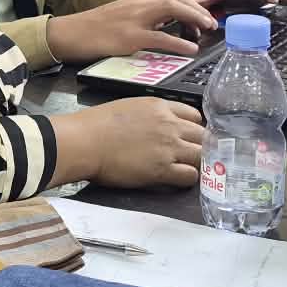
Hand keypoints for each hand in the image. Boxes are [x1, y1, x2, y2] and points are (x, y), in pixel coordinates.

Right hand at [47, 0, 216, 63]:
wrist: (68, 33)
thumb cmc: (92, 29)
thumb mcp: (121, 18)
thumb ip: (143, 20)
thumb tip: (165, 29)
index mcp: (139, 1)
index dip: (193, 7)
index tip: (205, 18)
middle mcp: (140, 5)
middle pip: (178, 1)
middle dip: (199, 10)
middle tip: (213, 23)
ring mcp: (135, 20)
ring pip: (173, 11)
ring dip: (195, 19)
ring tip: (208, 29)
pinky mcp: (129, 37)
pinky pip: (161, 38)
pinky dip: (179, 42)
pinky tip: (191, 49)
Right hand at [82, 98, 205, 189]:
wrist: (85, 141)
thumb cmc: (96, 125)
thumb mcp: (128, 108)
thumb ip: (148, 116)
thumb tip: (152, 126)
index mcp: (160, 107)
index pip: (194, 115)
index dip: (193, 128)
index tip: (188, 136)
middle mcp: (169, 125)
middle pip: (202, 135)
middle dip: (200, 145)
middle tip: (192, 155)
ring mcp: (168, 147)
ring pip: (201, 155)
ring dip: (198, 163)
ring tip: (188, 169)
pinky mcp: (163, 169)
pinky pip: (190, 175)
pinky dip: (188, 179)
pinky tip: (179, 180)